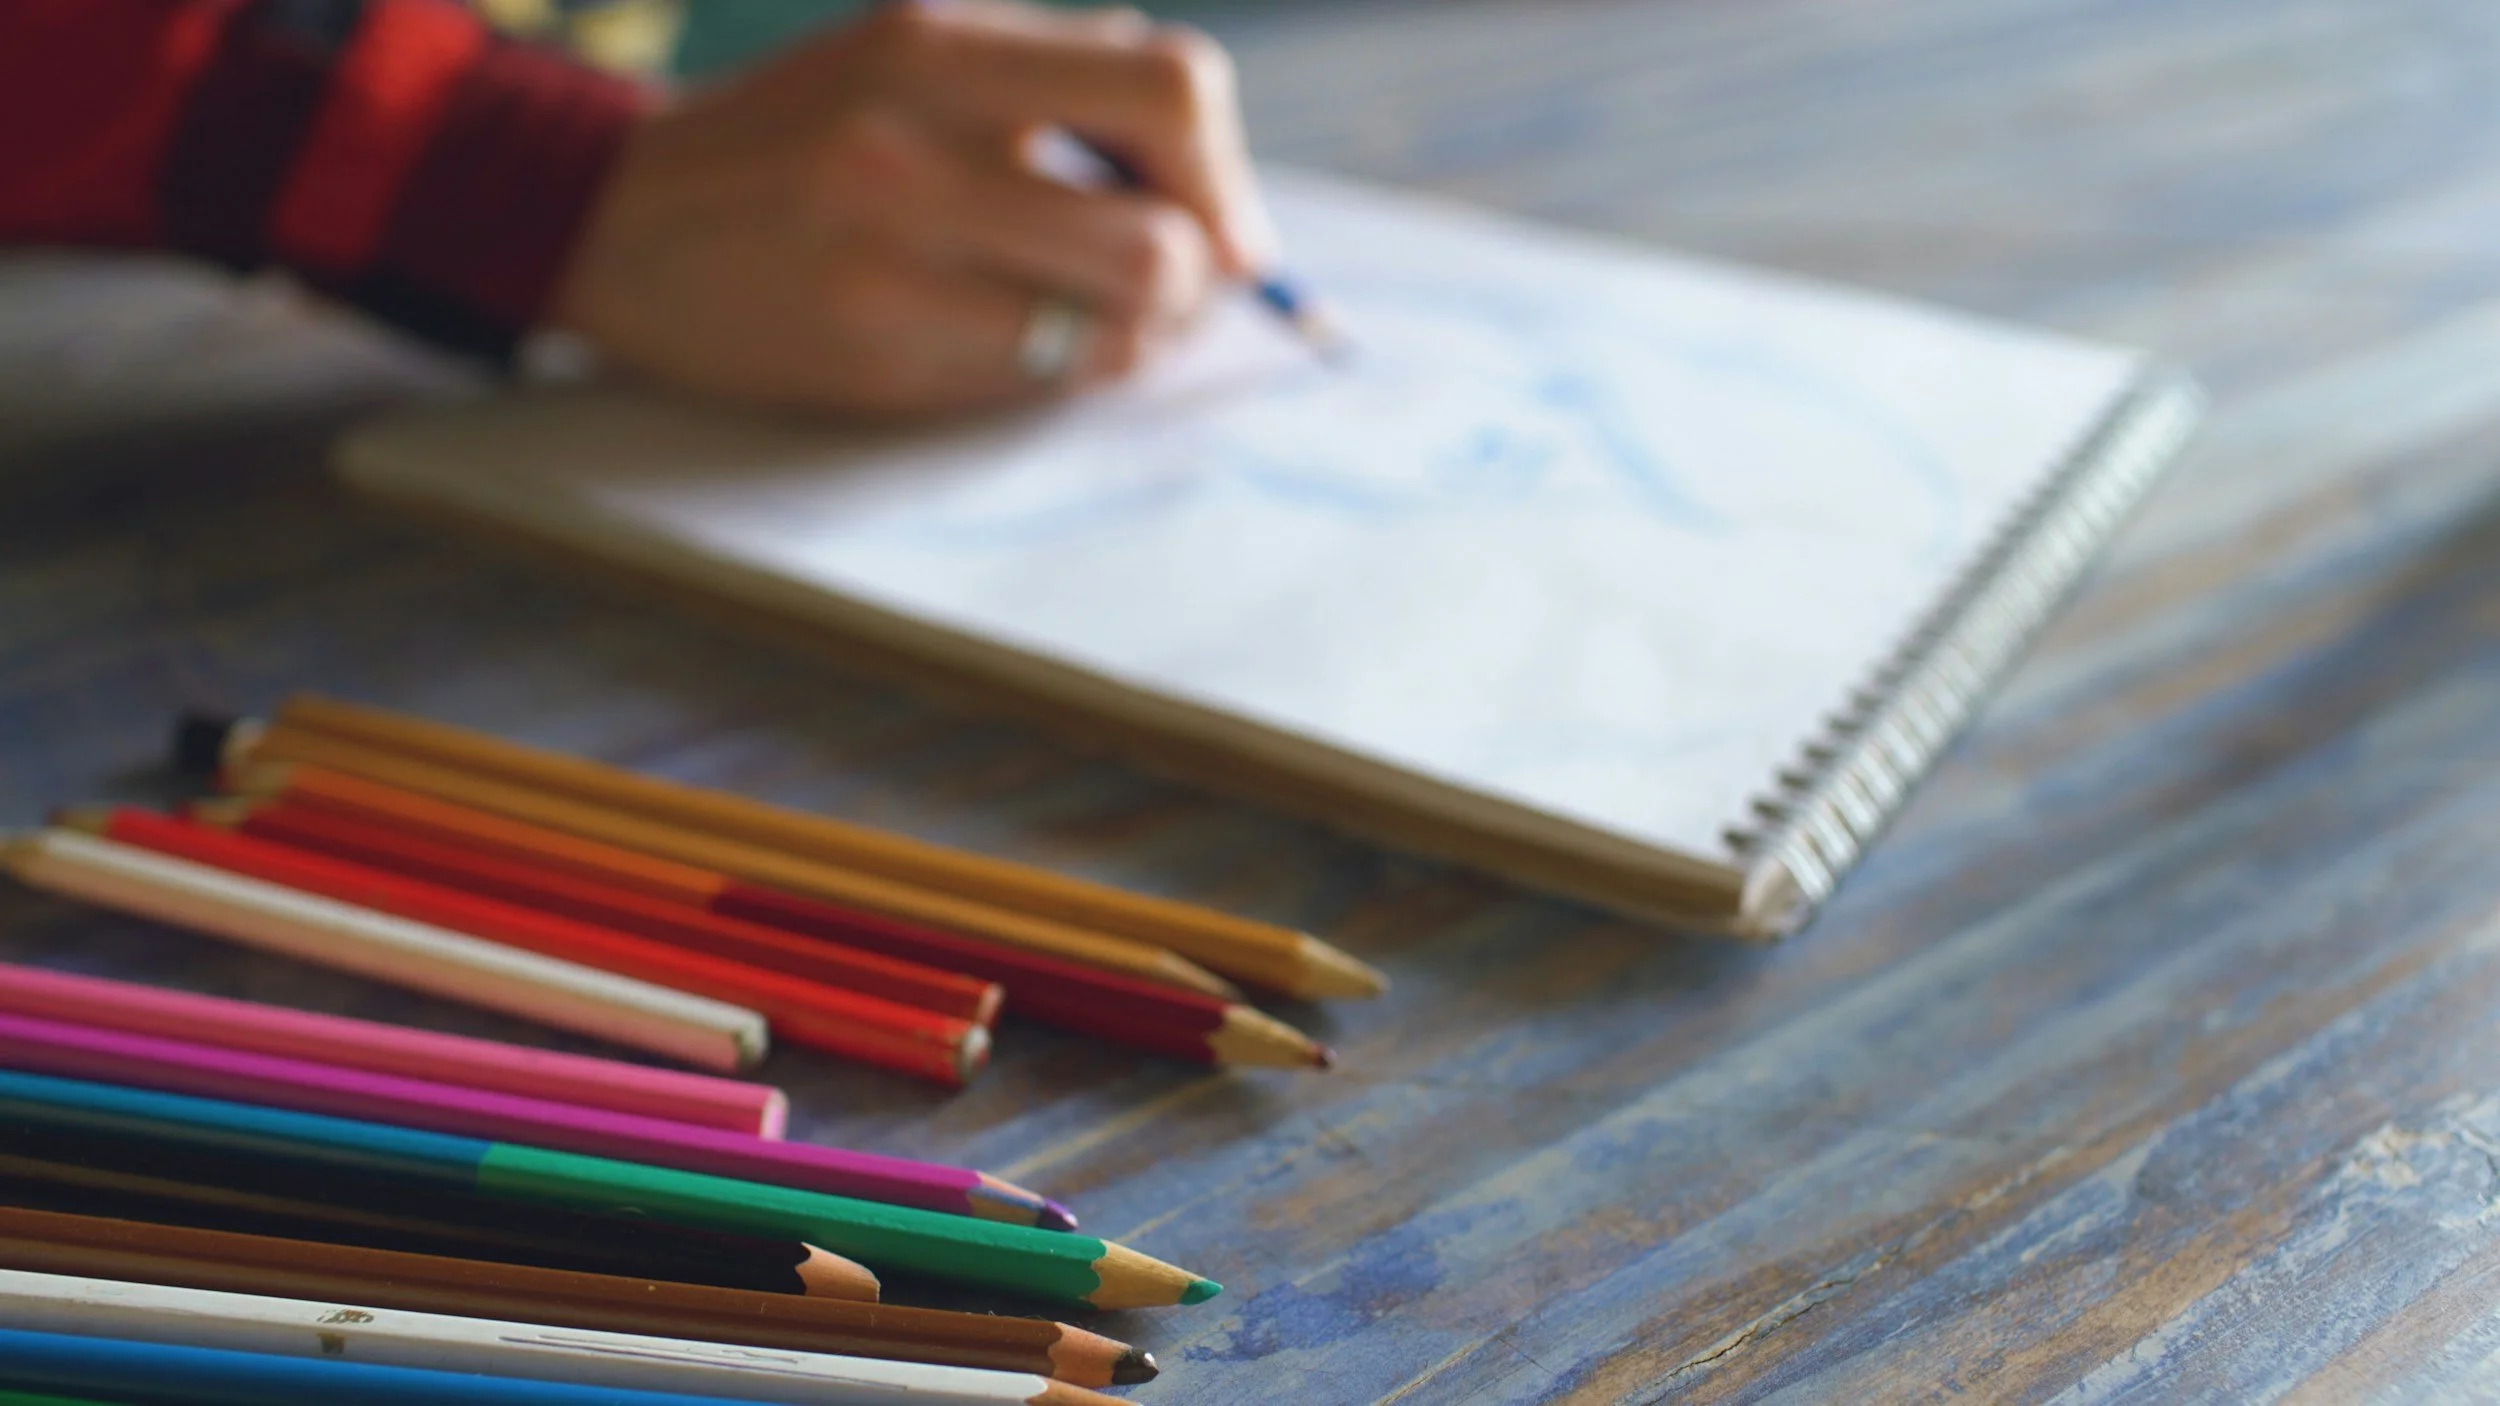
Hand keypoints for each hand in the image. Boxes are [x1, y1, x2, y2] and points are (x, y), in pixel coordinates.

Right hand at [549, 0, 1276, 417]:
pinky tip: (1025, 342)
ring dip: (1139, 338)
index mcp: (939, 45)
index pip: (1170, 88)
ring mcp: (892, 258)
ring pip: (1113, 329)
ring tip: (1106, 318)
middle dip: (1197, 280)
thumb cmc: (797, 138)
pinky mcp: (872, 350)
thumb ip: (1052, 75)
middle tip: (1172, 290)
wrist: (613, 215)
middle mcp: (917, 143)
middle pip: (1163, 240)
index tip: (1227, 223)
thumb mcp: (908, 52)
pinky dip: (1062, 368)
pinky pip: (1036, 380)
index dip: (1224, 171)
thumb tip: (1210, 170)